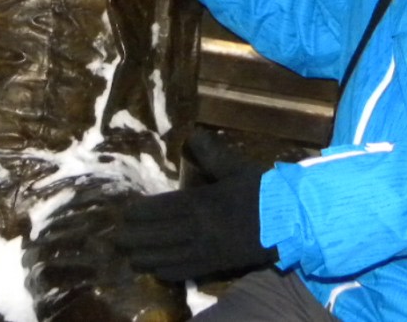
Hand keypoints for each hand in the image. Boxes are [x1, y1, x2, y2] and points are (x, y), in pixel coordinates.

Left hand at [114, 130, 277, 280]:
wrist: (290, 220)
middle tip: (117, 239)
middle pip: (160, 235)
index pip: (163, 209)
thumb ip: (211, 153)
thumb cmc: (262, 190)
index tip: (126, 214)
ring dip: (146, 258)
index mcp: (202, 202)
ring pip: (169, 256)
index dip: (142, 214)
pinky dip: (168, 272)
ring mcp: (208, 250)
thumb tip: (192, 135)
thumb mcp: (235, 167)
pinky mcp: (218, 264)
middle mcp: (200, 228)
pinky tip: (157, 271)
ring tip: (129, 258)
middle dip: (136, 238)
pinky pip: (187, 271)